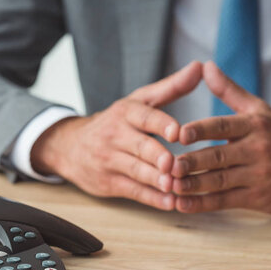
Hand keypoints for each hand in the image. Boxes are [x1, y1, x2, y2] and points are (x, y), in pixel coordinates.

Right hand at [31, 61, 203, 209]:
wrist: (70, 147)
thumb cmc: (116, 122)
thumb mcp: (138, 101)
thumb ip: (171, 87)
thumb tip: (200, 66)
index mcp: (125, 112)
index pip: (144, 117)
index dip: (161, 124)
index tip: (178, 132)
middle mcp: (115, 135)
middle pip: (140, 146)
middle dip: (157, 156)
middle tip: (174, 164)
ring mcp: (110, 161)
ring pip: (136, 171)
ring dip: (156, 180)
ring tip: (175, 187)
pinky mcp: (109, 183)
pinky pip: (133, 191)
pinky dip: (152, 199)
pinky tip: (170, 204)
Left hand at [171, 61, 270, 214]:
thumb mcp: (259, 110)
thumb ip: (229, 90)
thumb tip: (206, 66)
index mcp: (254, 125)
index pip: (223, 125)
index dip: (201, 130)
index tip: (179, 133)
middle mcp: (257, 149)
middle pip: (218, 156)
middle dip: (192, 162)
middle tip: (168, 165)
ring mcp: (258, 175)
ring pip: (220, 181)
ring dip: (193, 185)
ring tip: (170, 185)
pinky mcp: (257, 197)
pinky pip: (225, 201)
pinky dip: (202, 204)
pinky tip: (183, 204)